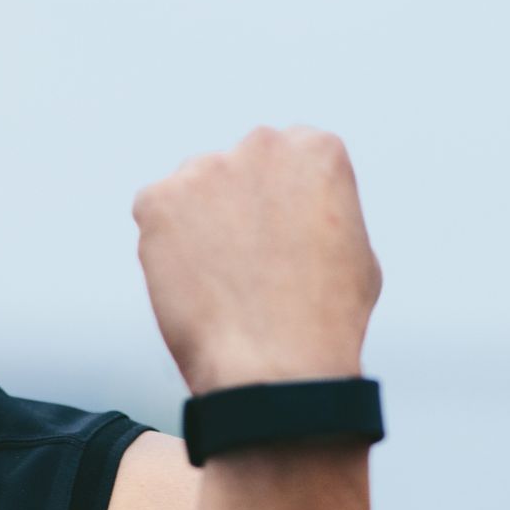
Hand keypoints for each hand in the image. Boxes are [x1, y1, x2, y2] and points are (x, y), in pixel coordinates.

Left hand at [131, 126, 382, 393]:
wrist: (275, 364)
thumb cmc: (324, 322)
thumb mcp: (357, 251)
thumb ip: (324, 213)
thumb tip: (298, 213)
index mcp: (316, 149)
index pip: (285, 160)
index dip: (277, 208)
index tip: (275, 242)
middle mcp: (262, 145)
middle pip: (236, 170)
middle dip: (235, 209)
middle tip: (241, 266)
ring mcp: (206, 169)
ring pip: (192, 193)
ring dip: (197, 227)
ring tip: (217, 283)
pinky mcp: (158, 201)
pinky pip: (152, 215)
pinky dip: (162, 247)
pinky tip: (188, 284)